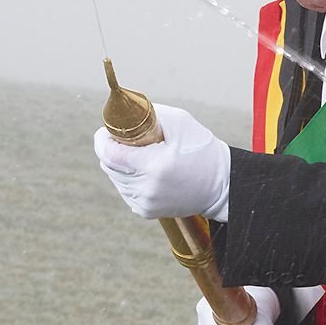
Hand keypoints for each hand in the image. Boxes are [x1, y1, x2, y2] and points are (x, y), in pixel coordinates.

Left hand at [94, 103, 231, 222]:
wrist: (223, 185)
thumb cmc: (203, 150)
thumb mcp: (180, 122)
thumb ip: (147, 115)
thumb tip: (122, 113)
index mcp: (154, 165)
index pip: (109, 153)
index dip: (103, 139)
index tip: (107, 131)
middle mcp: (146, 188)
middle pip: (109, 165)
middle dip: (112, 149)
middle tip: (127, 140)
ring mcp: (145, 202)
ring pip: (115, 178)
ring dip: (121, 165)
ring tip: (142, 156)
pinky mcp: (146, 211)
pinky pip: (125, 190)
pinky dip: (130, 179)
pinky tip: (147, 172)